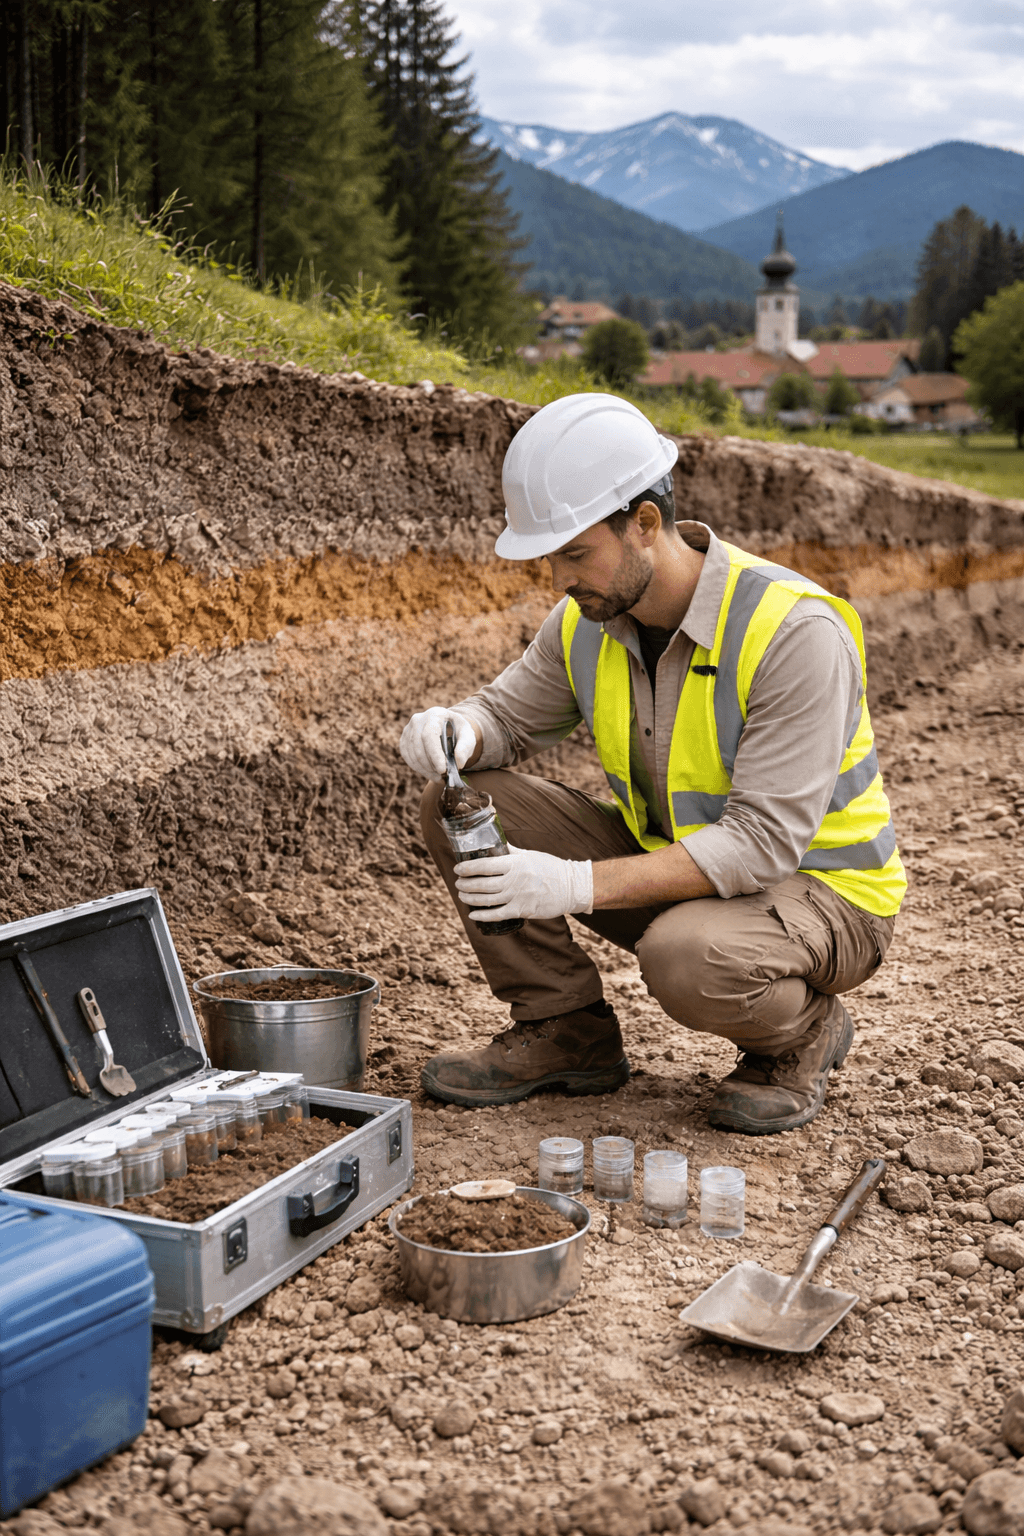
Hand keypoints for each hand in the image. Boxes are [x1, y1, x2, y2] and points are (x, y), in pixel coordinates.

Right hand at [400, 707, 476, 778]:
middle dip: (431, 765)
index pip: (430, 735)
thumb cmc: (458, 731)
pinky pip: (408, 758)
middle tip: (443, 775)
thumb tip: (459, 763)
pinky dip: (418, 768)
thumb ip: (465, 747)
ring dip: (425, 769)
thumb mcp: (467, 736)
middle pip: (419, 747)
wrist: (447, 728)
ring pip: (412, 755)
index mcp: (434, 715)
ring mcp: (408, 730)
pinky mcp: (404, 740)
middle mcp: (418, 720)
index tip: (442, 770)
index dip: (435, 754)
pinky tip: (430, 772)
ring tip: (438, 775)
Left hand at [454, 844, 593, 922]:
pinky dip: (483, 916)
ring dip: (470, 898)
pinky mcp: (522, 910)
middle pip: (482, 884)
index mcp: (515, 863)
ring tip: (462, 895)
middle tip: (457, 883)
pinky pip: (498, 914)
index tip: (458, 868)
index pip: (485, 865)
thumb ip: (511, 852)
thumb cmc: (550, 868)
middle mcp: (514, 880)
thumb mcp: (530, 855)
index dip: (468, 867)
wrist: (571, 887)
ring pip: (487, 899)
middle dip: (466, 884)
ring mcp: (518, 896)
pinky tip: (473, 915)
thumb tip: (496, 843)